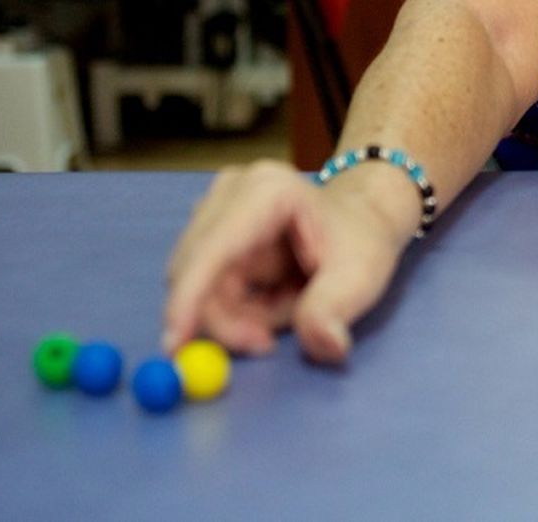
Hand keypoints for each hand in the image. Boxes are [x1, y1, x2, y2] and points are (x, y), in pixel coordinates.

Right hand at [163, 160, 407, 364]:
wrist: (362, 220)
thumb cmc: (361, 241)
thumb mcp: (359, 278)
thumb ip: (332, 312)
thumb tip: (324, 346)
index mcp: (268, 191)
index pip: (212, 249)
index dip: (188, 298)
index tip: (175, 346)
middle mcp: (231, 192)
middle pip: (195, 271)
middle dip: (225, 319)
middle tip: (266, 343)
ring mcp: (216, 208)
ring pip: (200, 286)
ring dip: (236, 315)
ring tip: (287, 309)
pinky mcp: (212, 230)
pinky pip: (208, 287)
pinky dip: (237, 308)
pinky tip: (274, 298)